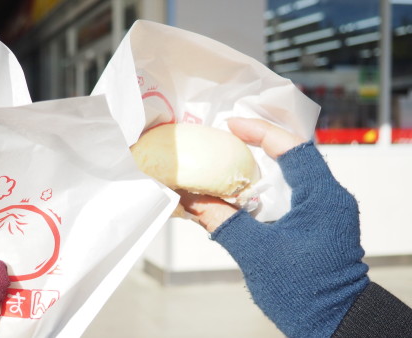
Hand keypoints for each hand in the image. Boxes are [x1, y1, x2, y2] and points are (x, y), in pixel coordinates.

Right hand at [194, 118, 368, 336]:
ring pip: (290, 175)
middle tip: (224, 140)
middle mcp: (329, 197)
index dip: (259, 131)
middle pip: (292, 155)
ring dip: (259, 169)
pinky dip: (263, 190)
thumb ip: (223, 222)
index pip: (293, 147)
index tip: (230, 125)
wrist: (333, 325)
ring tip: (226, 164)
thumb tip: (190, 200)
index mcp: (323, 197)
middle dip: (256, 145)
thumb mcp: (257, 254)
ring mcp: (325, 211)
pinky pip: (289, 195)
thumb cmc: (303, 291)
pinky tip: (239, 196)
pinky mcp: (318, 224)